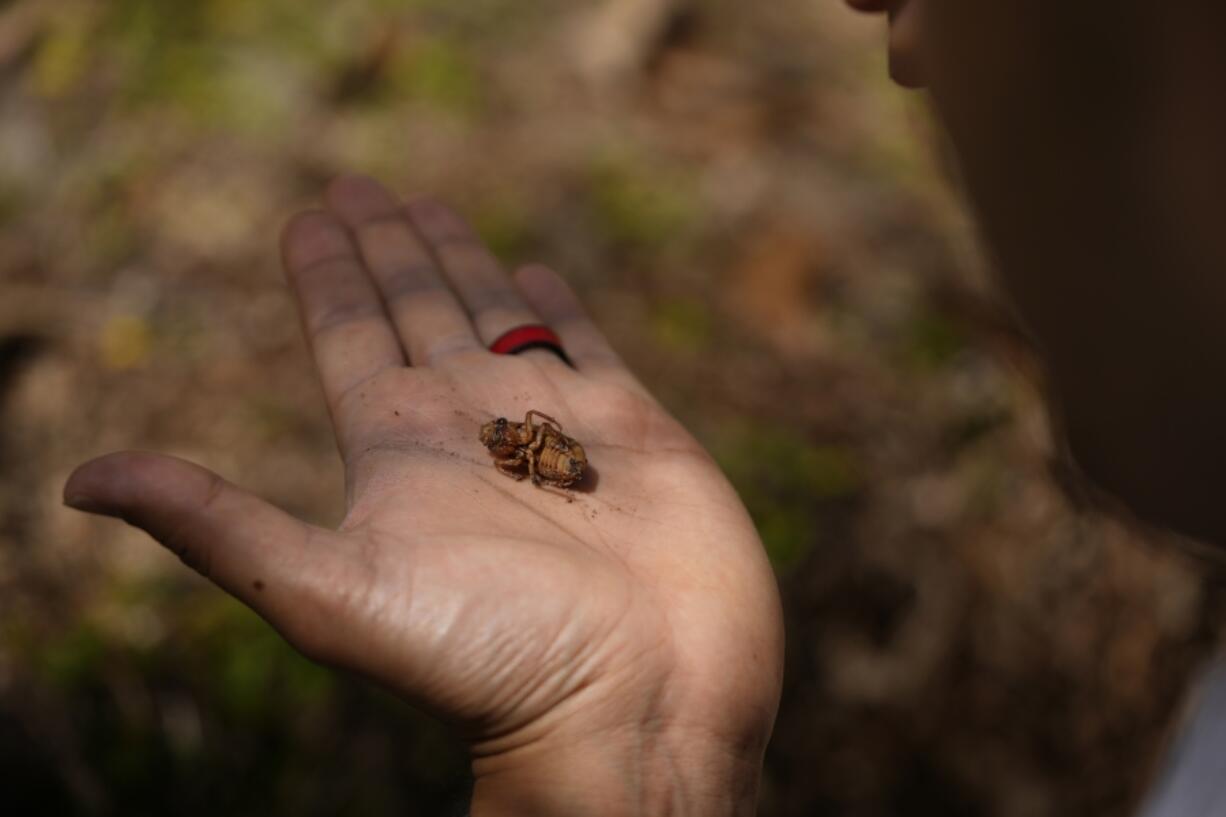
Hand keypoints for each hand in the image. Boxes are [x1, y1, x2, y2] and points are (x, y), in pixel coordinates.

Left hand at [64, 175, 783, 815]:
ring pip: (497, 318)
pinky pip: (588, 346)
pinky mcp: (634, 428)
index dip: (325, 277)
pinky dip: (561, 307)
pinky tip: (536, 274)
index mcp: (398, 452)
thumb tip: (77, 483)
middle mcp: (471, 430)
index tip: (306, 215)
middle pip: (415, 312)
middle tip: (357, 187)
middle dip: (386, 249)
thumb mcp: (334, 593)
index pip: (349, 338)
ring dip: (462, 262)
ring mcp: (556, 425)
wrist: (641, 701)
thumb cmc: (495, 659)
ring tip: (428, 207)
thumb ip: (219, 528)